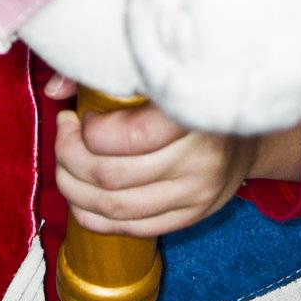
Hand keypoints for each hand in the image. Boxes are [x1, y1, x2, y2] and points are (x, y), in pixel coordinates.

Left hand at [53, 92, 258, 237]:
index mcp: (192, 113)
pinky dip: (94, 218)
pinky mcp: (192, 215)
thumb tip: (55, 89)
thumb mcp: (157, 70)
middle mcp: (199, 158)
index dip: (89, 132)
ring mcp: (196, 193)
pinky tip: (81, 196)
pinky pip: (132, 229)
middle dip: (71, 158)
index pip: (129, 138)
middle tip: (64, 136)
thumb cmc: (192, 89)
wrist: (246, 125)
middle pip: (113, 176)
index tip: (79, 116)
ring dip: (75, 190)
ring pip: (116, 208)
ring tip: (66, 165)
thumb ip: (105, 73)